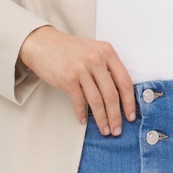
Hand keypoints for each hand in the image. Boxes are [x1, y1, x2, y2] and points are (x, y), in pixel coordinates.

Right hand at [17, 26, 136, 133]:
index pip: (125, 81)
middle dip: (116, 116)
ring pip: (97, 101)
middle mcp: (96, 59)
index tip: (130, 116)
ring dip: (101, 119)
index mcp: (107, 52)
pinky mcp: (67, 78)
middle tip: (117, 129)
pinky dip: (81, 113)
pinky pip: (79, 101)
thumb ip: (107, 67)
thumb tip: (120, 94)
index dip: (129, 102)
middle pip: (112, 95)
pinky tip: (83, 120)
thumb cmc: (69, 49)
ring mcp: (81, 68)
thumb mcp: (93, 50)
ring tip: (104, 129)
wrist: (43, 43)